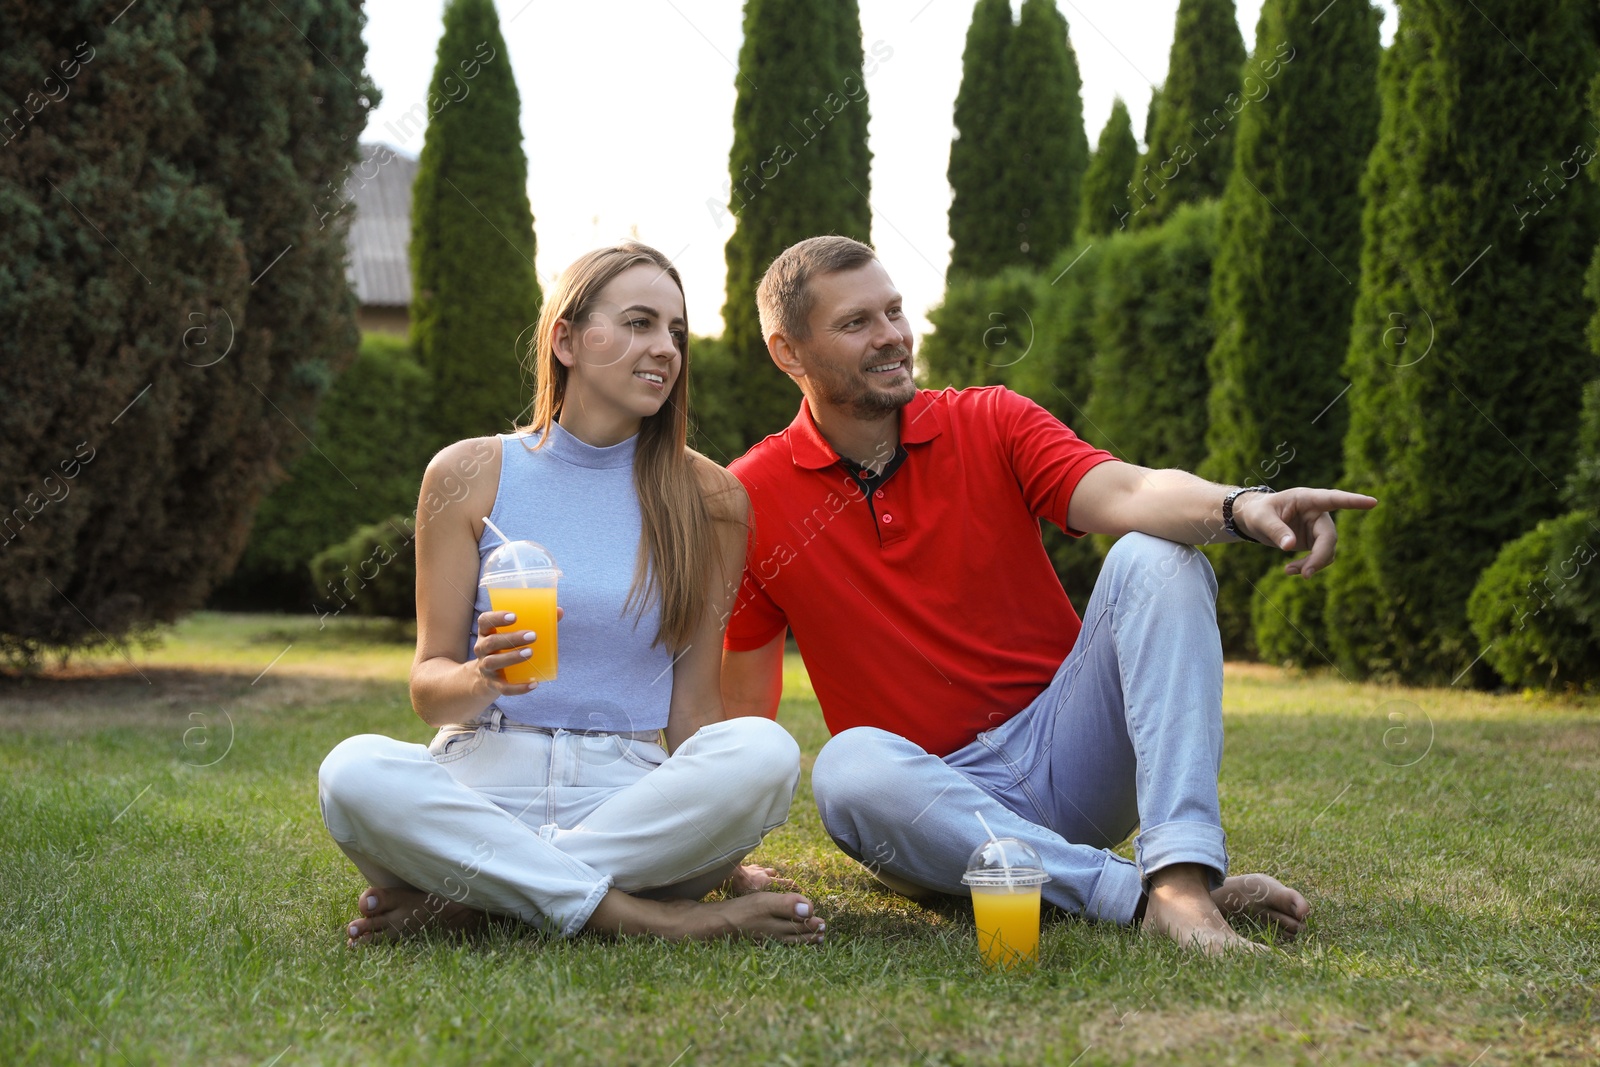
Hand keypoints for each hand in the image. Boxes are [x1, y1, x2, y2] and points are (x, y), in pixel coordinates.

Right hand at [472, 608, 562, 694]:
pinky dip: (518, 687)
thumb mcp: (512, 635)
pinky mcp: (493, 684)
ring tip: (530, 653)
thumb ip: (535, 623)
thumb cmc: (505, 649)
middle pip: (491, 642)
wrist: (484, 678)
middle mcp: (482, 649)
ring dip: (512, 657)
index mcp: (486, 633)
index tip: (514, 616)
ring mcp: (486, 668)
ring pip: (493, 662)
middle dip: (511, 638)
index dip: (497, 617)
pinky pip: (504, 688)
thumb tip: (559, 611)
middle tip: (532, 635)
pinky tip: (534, 684)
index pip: (485, 621)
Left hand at [1235, 487, 1376, 577]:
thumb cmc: (1258, 512)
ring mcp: (1318, 527)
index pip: (1333, 499)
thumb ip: (1276, 530)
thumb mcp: (1261, 519)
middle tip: (1306, 575)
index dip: (1353, 501)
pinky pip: (1319, 557)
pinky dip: (1308, 566)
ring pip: (1327, 549)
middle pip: (1329, 536)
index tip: (1373, 502)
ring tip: (1289, 571)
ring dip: (1312, 564)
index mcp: (1306, 499)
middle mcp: (1317, 512)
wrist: (1254, 519)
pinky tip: (1291, 570)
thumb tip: (1291, 547)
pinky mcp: (1315, 540)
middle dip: (1320, 556)